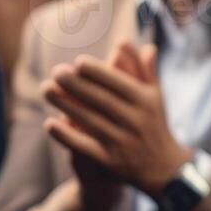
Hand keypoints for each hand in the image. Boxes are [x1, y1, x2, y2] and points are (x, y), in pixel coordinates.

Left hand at [41, 40, 191, 197]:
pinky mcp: (110, 161)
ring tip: (46, 89)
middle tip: (56, 71)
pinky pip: (83, 146)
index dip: (96, 71)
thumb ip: (142, 68)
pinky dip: (66, 135)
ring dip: (64, 104)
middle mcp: (135, 120)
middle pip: (100, 99)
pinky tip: (50, 123)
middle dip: (75, 84)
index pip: (117, 82)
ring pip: (88, 120)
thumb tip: (124, 40)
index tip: (77, 62)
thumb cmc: (155, 124)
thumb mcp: (155, 96)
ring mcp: (122, 142)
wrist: (164, 169)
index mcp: (146, 101)